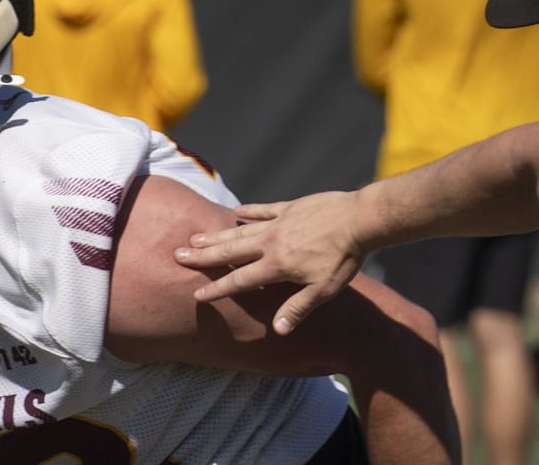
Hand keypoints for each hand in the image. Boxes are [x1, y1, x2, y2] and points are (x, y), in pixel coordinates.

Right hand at [173, 191, 366, 334]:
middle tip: (179, 255)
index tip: (196, 294)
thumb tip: (276, 330)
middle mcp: (270, 243)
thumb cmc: (343, 258)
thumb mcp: (323, 290)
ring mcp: (278, 222)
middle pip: (229, 251)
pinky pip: (262, 209)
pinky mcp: (289, 207)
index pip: (239, 280)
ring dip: (216, 235)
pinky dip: (247, 211)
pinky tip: (234, 212)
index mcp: (276, 265)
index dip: (217, 288)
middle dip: (203, 256)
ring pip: (239, 230)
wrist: (359, 219)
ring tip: (195, 237)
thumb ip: (297, 309)